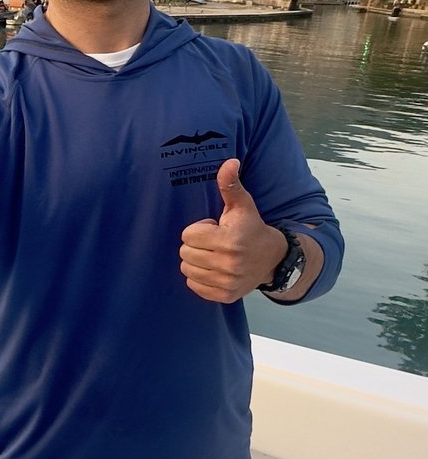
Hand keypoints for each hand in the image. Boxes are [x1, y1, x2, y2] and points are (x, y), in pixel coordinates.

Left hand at [179, 159, 285, 303]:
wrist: (273, 258)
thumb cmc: (251, 228)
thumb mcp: (242, 205)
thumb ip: (231, 184)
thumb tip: (229, 162)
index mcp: (229, 240)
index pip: (188, 235)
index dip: (199, 229)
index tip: (214, 228)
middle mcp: (228, 264)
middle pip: (185, 253)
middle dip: (196, 245)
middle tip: (214, 242)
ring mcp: (227, 282)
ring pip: (187, 269)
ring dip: (196, 261)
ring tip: (214, 254)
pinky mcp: (225, 296)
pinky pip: (194, 286)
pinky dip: (199, 277)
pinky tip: (214, 268)